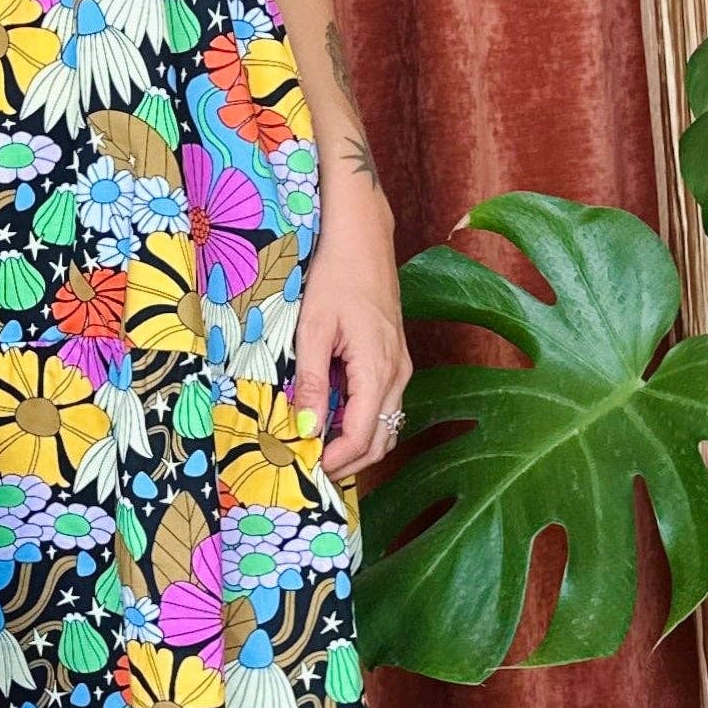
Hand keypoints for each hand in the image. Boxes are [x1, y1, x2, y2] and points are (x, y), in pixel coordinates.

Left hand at [294, 178, 411, 485]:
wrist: (362, 239)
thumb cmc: (335, 275)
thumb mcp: (313, 329)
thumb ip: (313, 382)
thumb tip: (307, 428)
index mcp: (378, 368)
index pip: (362, 434)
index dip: (335, 459)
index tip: (306, 467)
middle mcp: (398, 373)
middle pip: (380, 439)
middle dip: (348, 461)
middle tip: (310, 468)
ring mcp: (401, 366)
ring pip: (386, 424)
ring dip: (355, 444)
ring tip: (318, 449)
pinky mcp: (396, 359)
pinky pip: (384, 404)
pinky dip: (362, 422)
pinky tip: (333, 419)